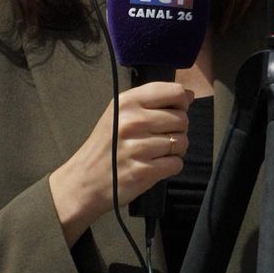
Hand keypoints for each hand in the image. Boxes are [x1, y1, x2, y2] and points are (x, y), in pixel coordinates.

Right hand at [49, 82, 192, 245]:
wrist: (84, 180)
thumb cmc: (105, 145)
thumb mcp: (119, 113)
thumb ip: (152, 100)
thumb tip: (188, 95)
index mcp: (127, 102)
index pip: (174, 92)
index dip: (181, 102)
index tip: (172, 111)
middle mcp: (133, 121)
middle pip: (182, 119)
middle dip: (177, 130)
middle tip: (159, 137)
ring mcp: (138, 147)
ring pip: (181, 142)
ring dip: (174, 150)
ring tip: (155, 153)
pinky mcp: (143, 171)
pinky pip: (176, 164)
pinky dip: (170, 166)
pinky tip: (154, 165)